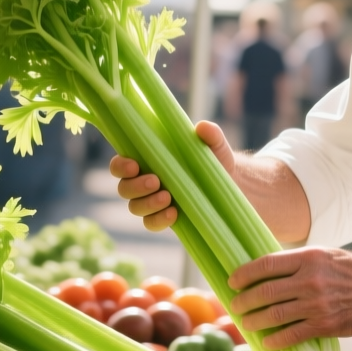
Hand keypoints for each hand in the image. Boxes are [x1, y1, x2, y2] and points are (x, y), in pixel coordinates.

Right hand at [111, 120, 234, 231]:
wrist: (231, 185)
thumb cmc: (217, 160)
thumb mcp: (216, 146)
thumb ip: (211, 135)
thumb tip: (202, 127)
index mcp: (148, 160)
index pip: (120, 164)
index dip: (120, 166)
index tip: (134, 165)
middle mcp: (145, 181)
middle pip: (123, 188)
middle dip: (135, 186)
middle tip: (156, 181)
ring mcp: (153, 201)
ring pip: (135, 207)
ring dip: (147, 204)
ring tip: (168, 197)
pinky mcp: (165, 218)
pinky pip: (151, 223)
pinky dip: (158, 219)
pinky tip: (174, 214)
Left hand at [227, 247, 351, 348]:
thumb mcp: (326, 255)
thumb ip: (299, 262)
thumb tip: (269, 269)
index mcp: (309, 258)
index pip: (267, 264)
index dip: (245, 274)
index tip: (233, 281)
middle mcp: (310, 280)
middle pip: (265, 292)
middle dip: (244, 301)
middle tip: (236, 306)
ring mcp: (316, 304)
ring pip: (274, 315)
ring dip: (255, 321)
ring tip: (246, 323)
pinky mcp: (324, 325)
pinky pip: (291, 334)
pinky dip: (275, 340)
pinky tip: (267, 341)